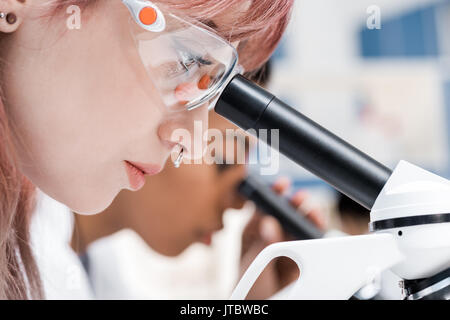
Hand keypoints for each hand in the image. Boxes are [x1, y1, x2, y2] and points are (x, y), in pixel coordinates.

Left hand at [239, 177, 325, 299]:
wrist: (265, 306)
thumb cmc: (249, 290)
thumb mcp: (250, 267)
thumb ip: (260, 246)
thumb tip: (269, 223)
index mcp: (251, 236)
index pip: (261, 210)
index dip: (271, 195)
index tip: (281, 186)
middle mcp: (269, 239)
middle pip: (283, 215)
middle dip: (292, 204)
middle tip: (300, 197)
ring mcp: (286, 248)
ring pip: (298, 227)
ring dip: (306, 216)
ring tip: (314, 211)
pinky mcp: (301, 258)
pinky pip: (310, 241)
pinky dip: (316, 231)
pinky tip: (319, 224)